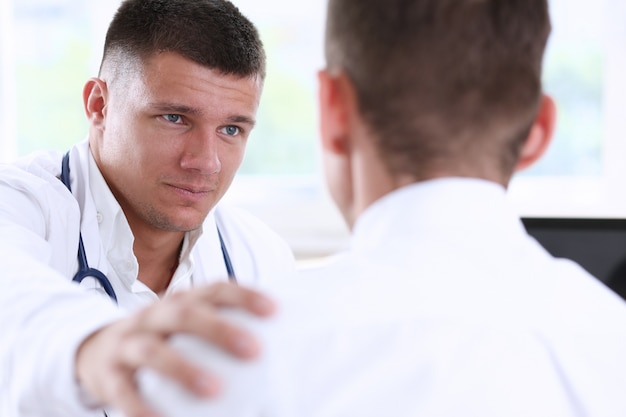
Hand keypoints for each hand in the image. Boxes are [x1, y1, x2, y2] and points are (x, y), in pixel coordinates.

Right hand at [75, 282, 275, 416]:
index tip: (274, 310)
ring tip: (214, 389)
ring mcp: (127, 344)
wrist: (95, 349)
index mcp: (179, 302)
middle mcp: (153, 316)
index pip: (213, 290)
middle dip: (220, 329)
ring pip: (152, 350)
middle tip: (254, 350)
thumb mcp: (184, 328)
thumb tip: (276, 353)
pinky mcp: (108, 376)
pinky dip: (141, 408)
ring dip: (183, 368)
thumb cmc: (160, 339)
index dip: (243, 296)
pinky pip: (123, 391)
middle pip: (185, 314)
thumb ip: (218, 333)